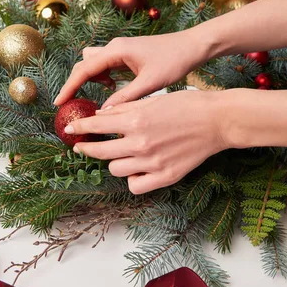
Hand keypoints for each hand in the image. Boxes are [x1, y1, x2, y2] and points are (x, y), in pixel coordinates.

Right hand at [54, 31, 209, 107]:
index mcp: (116, 50)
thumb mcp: (150, 84)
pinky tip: (115, 89)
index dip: (69, 87)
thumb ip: (125, 97)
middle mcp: (115, 47)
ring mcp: (120, 50)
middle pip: (84, 64)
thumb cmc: (175, 61)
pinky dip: (104, 78)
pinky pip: (106, 66)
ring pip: (94, 64)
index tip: (59, 103)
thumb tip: (103, 113)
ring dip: (93, 79)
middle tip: (73, 103)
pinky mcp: (127, 55)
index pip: (84, 70)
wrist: (193, 46)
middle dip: (77, 83)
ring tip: (102, 96)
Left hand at [63, 90, 227, 193]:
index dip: (79, 127)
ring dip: (115, 162)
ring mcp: (152, 163)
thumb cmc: (186, 105)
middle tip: (83, 146)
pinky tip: (138, 169)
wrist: (217, 121)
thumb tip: (100, 115)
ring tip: (123, 154)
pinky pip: (134, 186)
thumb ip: (124, 109)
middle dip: (87, 148)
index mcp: (135, 122)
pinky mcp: (165, 177)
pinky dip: (133, 179)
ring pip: (115, 170)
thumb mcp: (152, 100)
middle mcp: (140, 144)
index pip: (95, 126)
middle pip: (99, 152)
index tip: (69, 129)